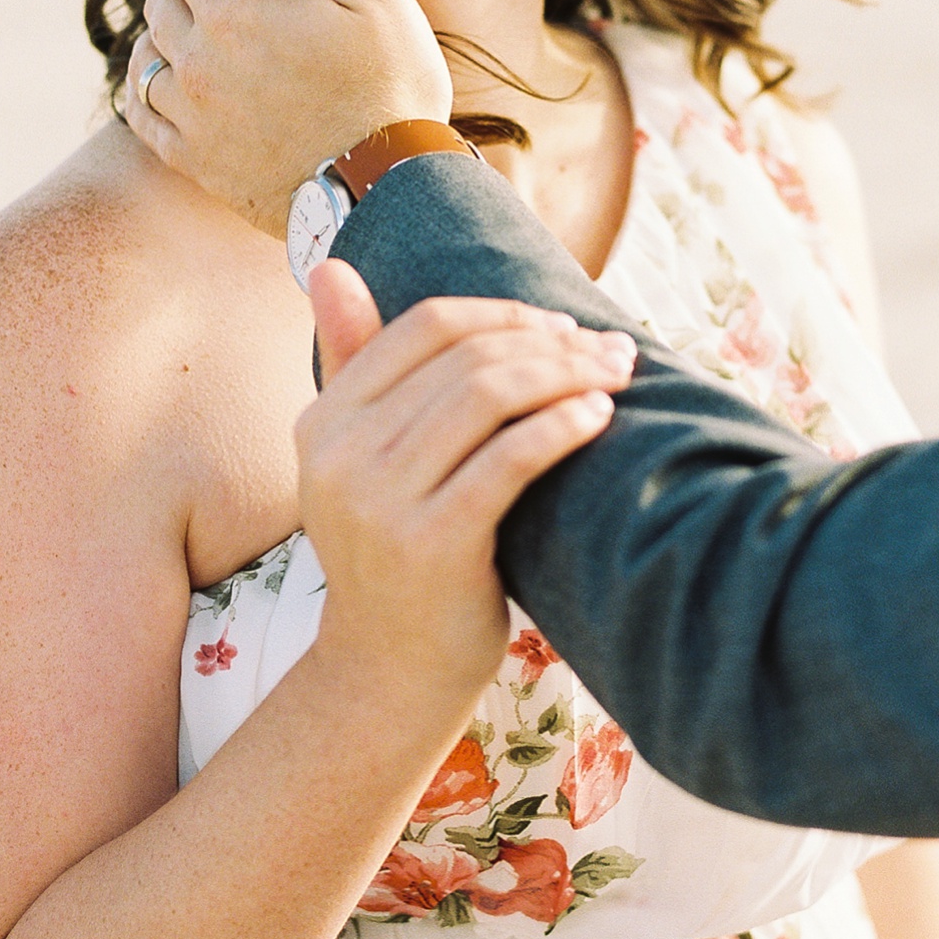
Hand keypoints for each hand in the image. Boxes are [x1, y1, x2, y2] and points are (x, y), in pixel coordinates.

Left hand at [122, 0, 453, 233]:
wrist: (388, 192)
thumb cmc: (392, 87)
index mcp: (235, 11)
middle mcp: (197, 62)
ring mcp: (189, 116)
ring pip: (146, 54)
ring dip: (173, 37)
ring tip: (217, 40)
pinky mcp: (192, 160)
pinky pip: (142, 112)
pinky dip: (155, 89)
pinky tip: (189, 86)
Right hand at [297, 262, 635, 695]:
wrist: (391, 674)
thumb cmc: (399, 556)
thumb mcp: (362, 461)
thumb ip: (355, 365)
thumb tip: (332, 264)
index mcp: (322, 421)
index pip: (424, 328)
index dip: (502, 315)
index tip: (562, 326)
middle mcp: (339, 455)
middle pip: (466, 359)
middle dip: (552, 344)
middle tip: (613, 351)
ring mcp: (379, 501)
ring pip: (489, 398)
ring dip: (568, 375)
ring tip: (616, 377)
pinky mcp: (429, 545)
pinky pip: (509, 459)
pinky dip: (562, 426)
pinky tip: (599, 418)